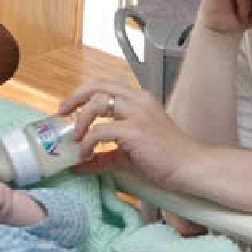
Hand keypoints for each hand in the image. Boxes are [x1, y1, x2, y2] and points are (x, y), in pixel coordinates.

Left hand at [58, 81, 203, 189]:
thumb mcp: (129, 153)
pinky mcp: (135, 131)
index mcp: (139, 99)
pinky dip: (87, 143)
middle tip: (63, 114)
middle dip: (75, 98)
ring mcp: (137, 114)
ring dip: (81, 122)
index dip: (82, 93)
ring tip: (77, 139)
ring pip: (97, 103)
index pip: (104, 84)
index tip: (68, 108)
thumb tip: (81, 164)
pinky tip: (86, 154)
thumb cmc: (165, 159)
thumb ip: (105, 154)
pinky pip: (100, 131)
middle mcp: (138, 100)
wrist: (189, 167)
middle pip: (97, 86)